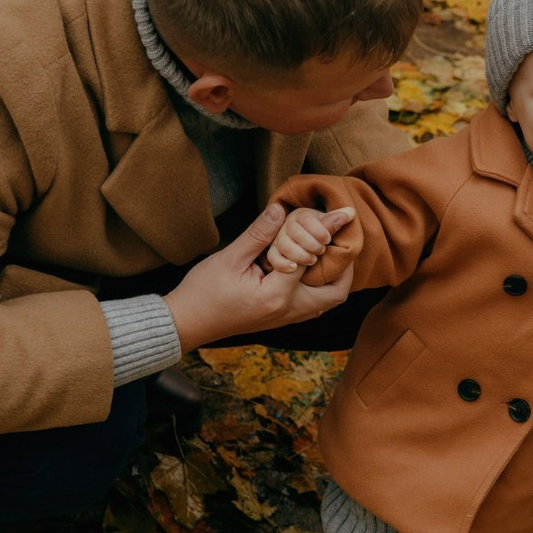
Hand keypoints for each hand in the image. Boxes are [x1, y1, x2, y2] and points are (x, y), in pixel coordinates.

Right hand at [164, 203, 356, 352]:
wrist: (186, 323)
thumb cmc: (203, 291)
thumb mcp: (230, 258)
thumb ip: (258, 234)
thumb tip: (280, 209)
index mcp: (277, 295)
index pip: (314, 260)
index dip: (329, 234)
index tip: (342, 216)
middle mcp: (288, 311)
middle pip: (336, 293)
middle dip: (345, 266)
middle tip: (342, 240)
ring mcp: (285, 319)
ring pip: (327, 302)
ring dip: (335, 278)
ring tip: (331, 251)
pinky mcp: (280, 320)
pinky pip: (313, 306)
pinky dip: (320, 287)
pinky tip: (312, 267)